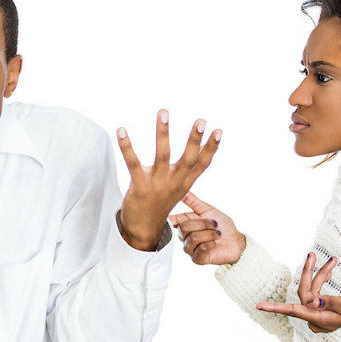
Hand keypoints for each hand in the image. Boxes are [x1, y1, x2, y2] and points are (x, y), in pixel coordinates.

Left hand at [118, 110, 221, 250]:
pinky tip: (121, 130)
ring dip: (163, 132)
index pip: (202, 164)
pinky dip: (126, 146)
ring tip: (164, 112)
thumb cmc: (159, 203)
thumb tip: (196, 150)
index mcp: (184, 183)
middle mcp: (174, 182)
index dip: (211, 148)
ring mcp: (157, 184)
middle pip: (188, 159)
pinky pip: (133, 162)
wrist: (143, 228)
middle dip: (195, 139)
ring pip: (162, 155)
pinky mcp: (140, 185)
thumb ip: (185, 170)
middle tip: (201, 121)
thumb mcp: (177, 187)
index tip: (219, 131)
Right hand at [169, 192, 245, 264]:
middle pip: (184, 227)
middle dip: (203, 223)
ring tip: (217, 234)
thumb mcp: (208, 210)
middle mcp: (185, 237)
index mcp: (186, 224)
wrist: (236, 240)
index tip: (174, 215)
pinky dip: (212, 243)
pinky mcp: (197, 259)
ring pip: (193, 237)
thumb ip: (193, 201)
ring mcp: (190, 249)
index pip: (171, 221)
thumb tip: (182, 190)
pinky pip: (201, 248)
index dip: (171, 218)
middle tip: (214, 225)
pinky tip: (215, 244)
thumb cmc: (223, 226)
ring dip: (210, 233)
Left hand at [256, 253, 340, 332]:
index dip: (275, 307)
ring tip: (333, 260)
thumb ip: (331, 302)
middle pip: (305, 291)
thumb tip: (315, 300)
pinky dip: (323, 280)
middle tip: (312, 254)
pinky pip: (318, 291)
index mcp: (317, 318)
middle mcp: (314, 316)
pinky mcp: (320, 308)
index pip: (293, 310)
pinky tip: (330, 269)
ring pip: (313, 289)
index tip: (259, 306)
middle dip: (308, 272)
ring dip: (322, 274)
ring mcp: (316, 312)